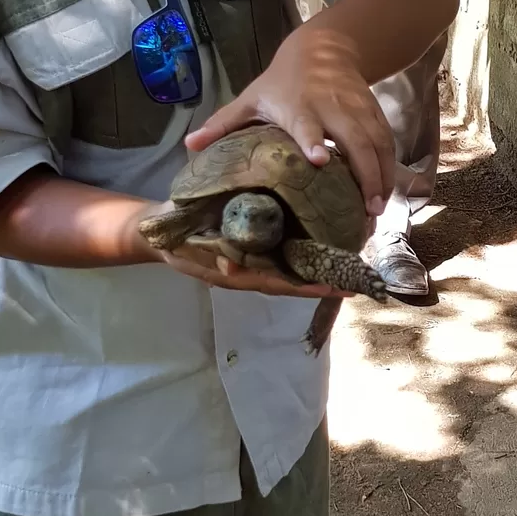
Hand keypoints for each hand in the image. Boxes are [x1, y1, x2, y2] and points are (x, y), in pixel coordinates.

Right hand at [148, 237, 341, 301]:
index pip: (280, 283)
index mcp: (238, 273)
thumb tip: (232, 268)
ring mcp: (253, 260)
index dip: (308, 286)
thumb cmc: (172, 236)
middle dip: (324, 278)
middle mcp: (251, 270)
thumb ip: (207, 253)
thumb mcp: (186, 243)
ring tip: (351, 258)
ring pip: (291, 267)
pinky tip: (325, 236)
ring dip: (319, 265)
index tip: (337, 286)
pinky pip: (283, 251)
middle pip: (294, 279)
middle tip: (358, 276)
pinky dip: (305, 247)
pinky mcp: (254, 246)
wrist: (158, 230)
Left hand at [185, 25, 393, 214]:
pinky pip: (386, 141)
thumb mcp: (251, 97)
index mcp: (299, 106)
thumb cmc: (281, 81)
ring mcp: (357, 110)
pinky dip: (390, 167)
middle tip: (366, 210)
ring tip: (378, 208)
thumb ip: (223, 124)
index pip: (307, 125)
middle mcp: (332, 108)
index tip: (319, 161)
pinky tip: (388, 192)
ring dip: (381, 176)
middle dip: (363, 174)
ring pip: (376, 143)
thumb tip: (190, 147)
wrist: (325, 46)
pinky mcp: (374, 113)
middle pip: (354, 141)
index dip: (313, 140)